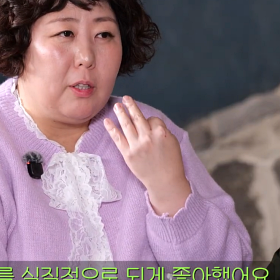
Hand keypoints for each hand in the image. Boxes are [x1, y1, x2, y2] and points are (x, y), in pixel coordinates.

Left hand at [104, 96, 191, 215]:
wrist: (165, 182)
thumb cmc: (171, 162)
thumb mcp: (173, 143)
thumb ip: (161, 131)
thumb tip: (150, 123)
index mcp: (161, 133)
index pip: (153, 119)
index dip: (152, 121)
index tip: (152, 126)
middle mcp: (148, 137)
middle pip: (138, 118)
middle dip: (131, 106)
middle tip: (125, 98)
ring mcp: (136, 146)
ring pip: (127, 125)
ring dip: (121, 113)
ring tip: (117, 106)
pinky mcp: (128, 154)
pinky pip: (118, 138)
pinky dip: (112, 129)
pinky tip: (107, 121)